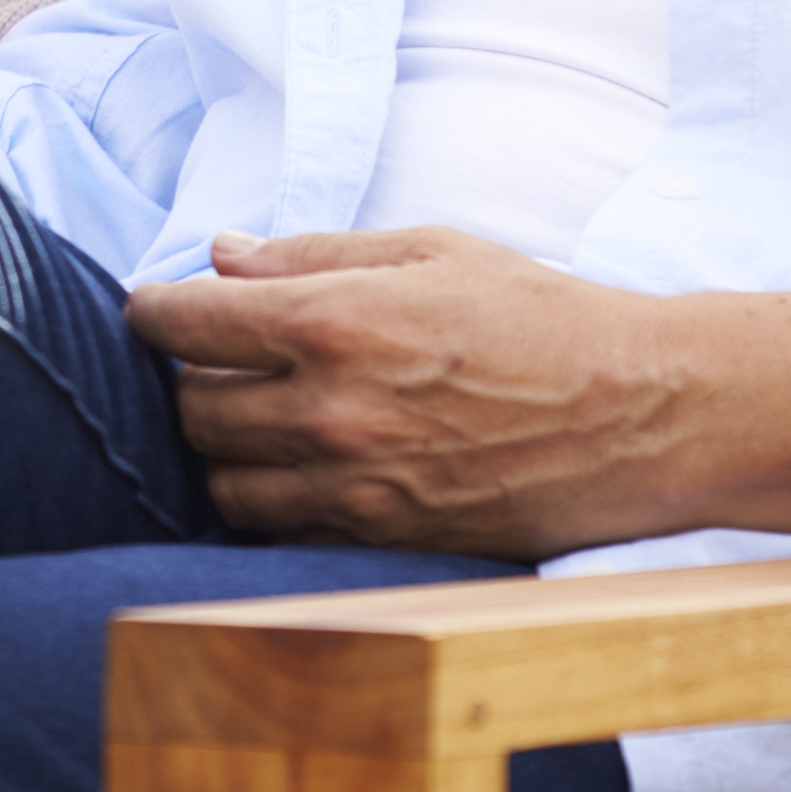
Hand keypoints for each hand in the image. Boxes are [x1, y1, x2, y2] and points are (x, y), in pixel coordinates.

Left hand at [125, 228, 690, 557]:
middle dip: (185, 380)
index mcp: (333, 322)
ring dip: (221, 449)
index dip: (151, 311)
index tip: (151, 308)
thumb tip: (222, 254)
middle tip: (214, 361)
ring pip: (224, 484)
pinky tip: (296, 470)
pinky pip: (282, 533)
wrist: (640, 413)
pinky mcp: (382, 542)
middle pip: (190, 410)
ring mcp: (354, 488)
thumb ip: (312, 254)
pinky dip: (271, 503)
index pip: (184, 323)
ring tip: (252, 418)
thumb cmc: (540, 316)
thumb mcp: (428, 250)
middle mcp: (329, 411)